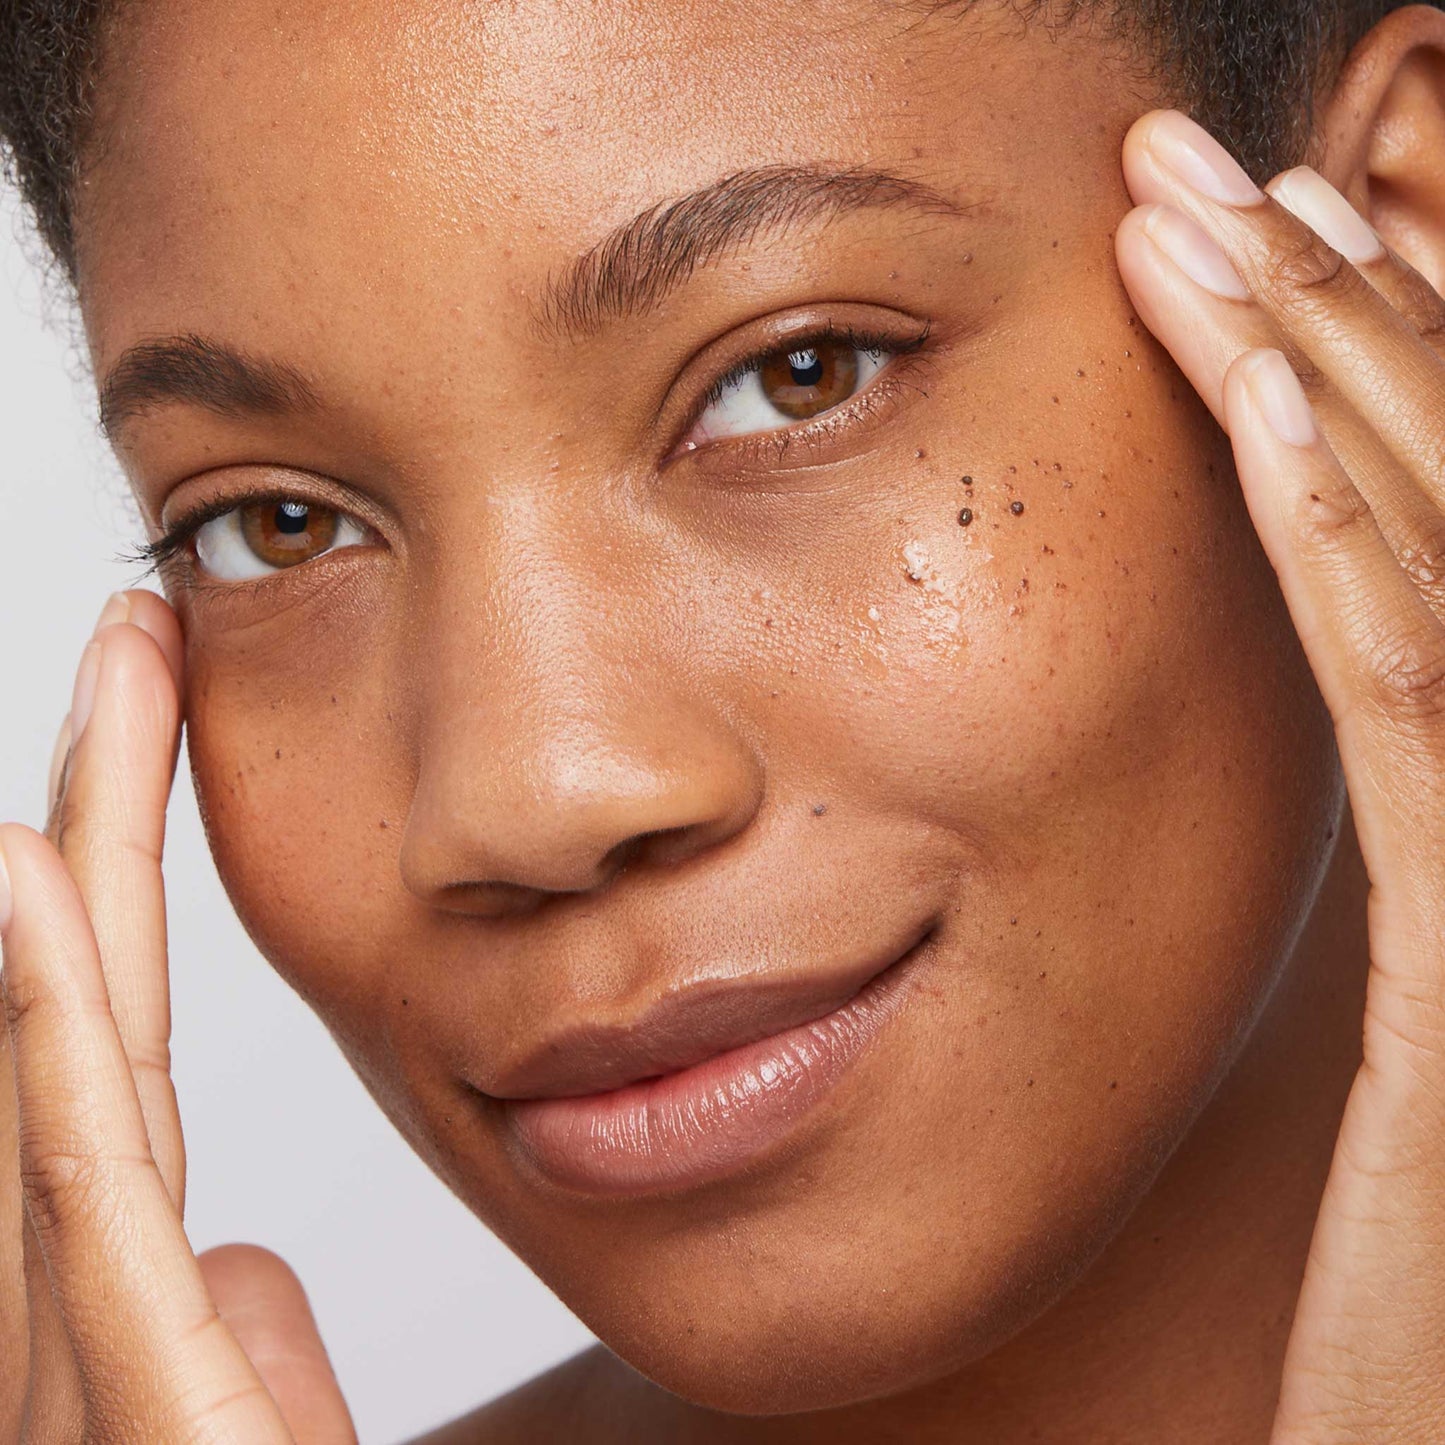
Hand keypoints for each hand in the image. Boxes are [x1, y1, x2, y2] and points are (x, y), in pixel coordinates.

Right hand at [0, 593, 354, 1442]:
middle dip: (96, 825)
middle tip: (135, 642)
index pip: (125, 1054)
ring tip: (80, 711)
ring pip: (57, 1082)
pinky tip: (13, 895)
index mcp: (118, 1310)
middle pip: (85, 1021)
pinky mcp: (126, 1409)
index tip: (151, 730)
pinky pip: (83, 1202)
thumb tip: (251, 1242)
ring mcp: (69, 1365)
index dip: (119, 892)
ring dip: (48, 893)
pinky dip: (42, 1046)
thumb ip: (231, 1352)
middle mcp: (69, 1315)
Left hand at [1116, 109, 1444, 1440]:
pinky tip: (1251, 396)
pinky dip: (1342, 527)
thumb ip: (1401, 835)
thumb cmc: (1406, 1316)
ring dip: (1338, 363)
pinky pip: (1413, 693)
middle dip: (1353, 306)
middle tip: (1225, 173)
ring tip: (1231, 216)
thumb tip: (1362, 675)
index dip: (1391, 358)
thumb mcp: (1399, 1041)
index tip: (1277, 243)